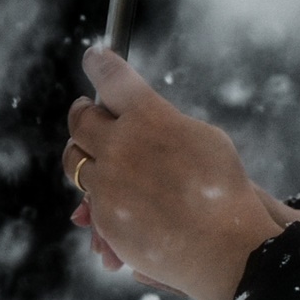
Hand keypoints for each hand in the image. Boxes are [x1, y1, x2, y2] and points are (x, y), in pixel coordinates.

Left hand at [63, 47, 299, 299]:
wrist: (223, 244)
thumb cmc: (224, 188)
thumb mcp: (204, 139)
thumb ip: (164, 125)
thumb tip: (136, 123)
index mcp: (149, 117)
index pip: (113, 78)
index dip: (101, 62)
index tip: (95, 55)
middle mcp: (120, 144)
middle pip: (81, 118)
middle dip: (83, 111)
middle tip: (86, 108)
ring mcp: (107, 182)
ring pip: (74, 160)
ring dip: (83, 152)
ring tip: (93, 153)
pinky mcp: (103, 215)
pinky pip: (88, 199)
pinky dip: (99, 196)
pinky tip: (118, 198)